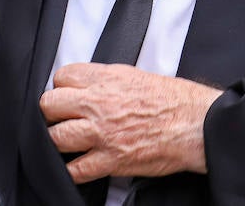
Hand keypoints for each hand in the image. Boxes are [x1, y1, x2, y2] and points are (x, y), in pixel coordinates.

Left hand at [40, 63, 222, 182]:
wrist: (194, 124)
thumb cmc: (173, 100)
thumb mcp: (134, 74)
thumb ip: (104, 79)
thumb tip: (86, 85)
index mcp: (106, 79)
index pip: (61, 77)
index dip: (62, 87)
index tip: (68, 95)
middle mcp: (99, 104)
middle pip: (49, 106)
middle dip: (52, 113)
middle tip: (62, 118)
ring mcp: (102, 134)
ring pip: (56, 138)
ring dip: (60, 141)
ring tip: (70, 141)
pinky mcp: (110, 160)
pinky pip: (76, 170)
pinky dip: (74, 170)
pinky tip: (79, 165)